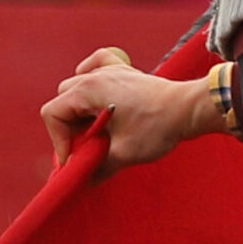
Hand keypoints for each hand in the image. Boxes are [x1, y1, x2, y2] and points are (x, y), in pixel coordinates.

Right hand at [40, 49, 223, 168]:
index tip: (75, 158)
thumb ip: (98, 167)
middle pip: (62, 99)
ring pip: (76, 85)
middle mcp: (96, 75)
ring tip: (96, 129)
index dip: (58, 140)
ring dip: (79, 109)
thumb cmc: (159, 127)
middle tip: (87, 146)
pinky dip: (90, 75)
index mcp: (89, 91)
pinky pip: (97, 64)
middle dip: (68, 126)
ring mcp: (110, 70)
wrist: (190, 109)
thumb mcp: (124, 154)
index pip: (53, 113)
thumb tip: (84, 179)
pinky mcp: (125, 72)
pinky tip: (96, 94)